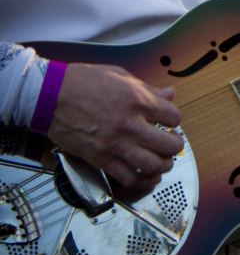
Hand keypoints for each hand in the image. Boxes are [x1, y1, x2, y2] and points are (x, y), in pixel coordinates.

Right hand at [49, 63, 182, 193]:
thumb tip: (168, 95)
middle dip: (174, 145)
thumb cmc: (82, 82)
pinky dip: (141, 178)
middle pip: (169, 145)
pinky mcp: (101, 159)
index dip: (173, 120)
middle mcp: (130, 124)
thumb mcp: (120, 75)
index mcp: (137, 100)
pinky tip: (142, 172)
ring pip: (153, 166)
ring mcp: (116, 144)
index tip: (168, 121)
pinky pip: (129, 177)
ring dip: (162, 165)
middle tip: (170, 142)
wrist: (50, 96)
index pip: (173, 117)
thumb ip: (147, 89)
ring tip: (160, 159)